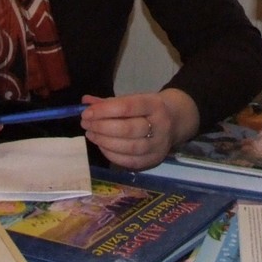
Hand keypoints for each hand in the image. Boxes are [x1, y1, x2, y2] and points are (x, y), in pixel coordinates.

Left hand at [80, 88, 197, 169]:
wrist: (176, 121)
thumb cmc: (148, 109)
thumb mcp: (134, 99)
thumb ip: (110, 102)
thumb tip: (85, 102)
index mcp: (155, 105)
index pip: (128, 107)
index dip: (105, 110)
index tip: (87, 112)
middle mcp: (160, 126)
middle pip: (128, 129)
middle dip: (102, 127)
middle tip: (85, 124)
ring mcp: (158, 145)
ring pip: (128, 147)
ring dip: (104, 141)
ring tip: (90, 134)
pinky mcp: (154, 160)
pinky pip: (129, 162)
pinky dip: (111, 155)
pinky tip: (101, 145)